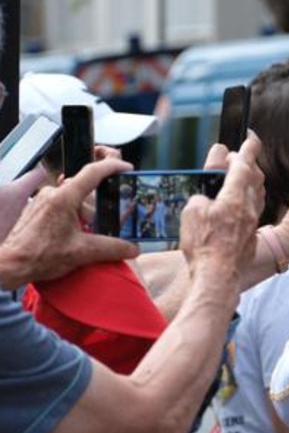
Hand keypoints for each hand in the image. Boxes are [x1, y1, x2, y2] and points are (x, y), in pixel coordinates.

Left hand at [0, 159, 139, 289]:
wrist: (8, 265)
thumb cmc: (38, 255)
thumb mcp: (82, 252)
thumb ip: (112, 248)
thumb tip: (132, 248)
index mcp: (65, 198)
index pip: (93, 172)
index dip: (113, 167)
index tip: (126, 169)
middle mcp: (52, 195)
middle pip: (85, 192)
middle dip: (98, 207)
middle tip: (107, 222)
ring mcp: (42, 201)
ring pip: (72, 201)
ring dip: (83, 216)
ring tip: (87, 236)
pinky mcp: (36, 211)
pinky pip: (60, 208)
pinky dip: (71, 219)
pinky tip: (72, 237)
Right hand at [180, 135, 264, 284]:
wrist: (218, 277)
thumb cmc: (203, 246)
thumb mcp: (191, 214)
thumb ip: (200, 199)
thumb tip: (205, 200)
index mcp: (234, 198)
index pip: (243, 167)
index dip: (248, 150)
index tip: (252, 137)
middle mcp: (247, 208)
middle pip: (252, 178)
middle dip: (246, 164)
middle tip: (236, 157)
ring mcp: (251, 223)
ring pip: (256, 194)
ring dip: (249, 181)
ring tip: (240, 176)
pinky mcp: (250, 236)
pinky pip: (253, 210)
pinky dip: (247, 200)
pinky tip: (240, 204)